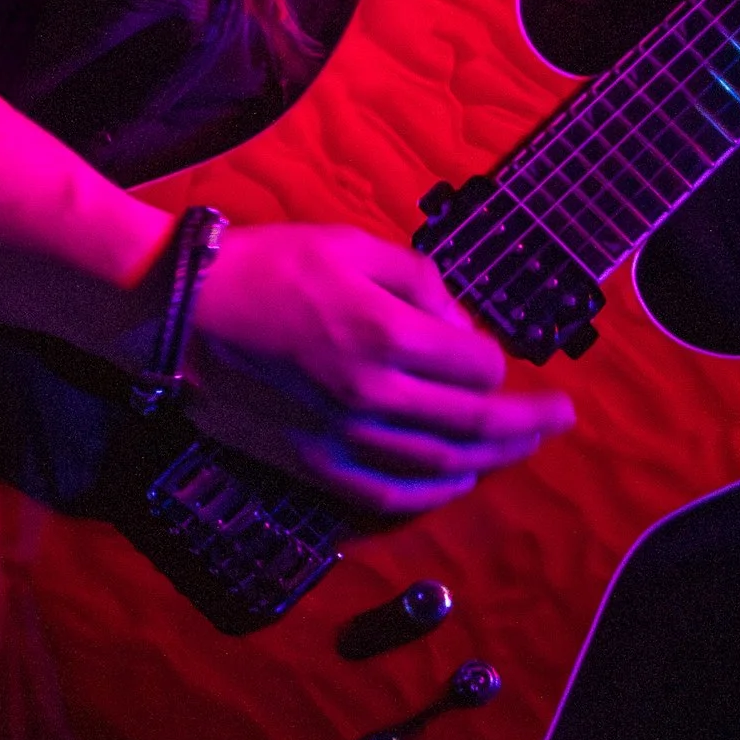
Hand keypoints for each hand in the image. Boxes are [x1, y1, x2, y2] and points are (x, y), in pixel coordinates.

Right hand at [175, 223, 573, 519]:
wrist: (177, 313)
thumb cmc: (266, 266)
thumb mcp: (353, 247)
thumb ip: (419, 284)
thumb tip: (460, 329)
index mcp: (387, 336)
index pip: (477, 364)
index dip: (496, 360)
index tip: (494, 353)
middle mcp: (373, 396)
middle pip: (474, 422)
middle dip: (527, 421)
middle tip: (563, 419)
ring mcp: (343, 438)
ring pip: (439, 463)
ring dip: (491, 458)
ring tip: (522, 448)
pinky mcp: (312, 463)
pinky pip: (386, 492)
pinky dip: (430, 491)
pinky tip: (457, 481)